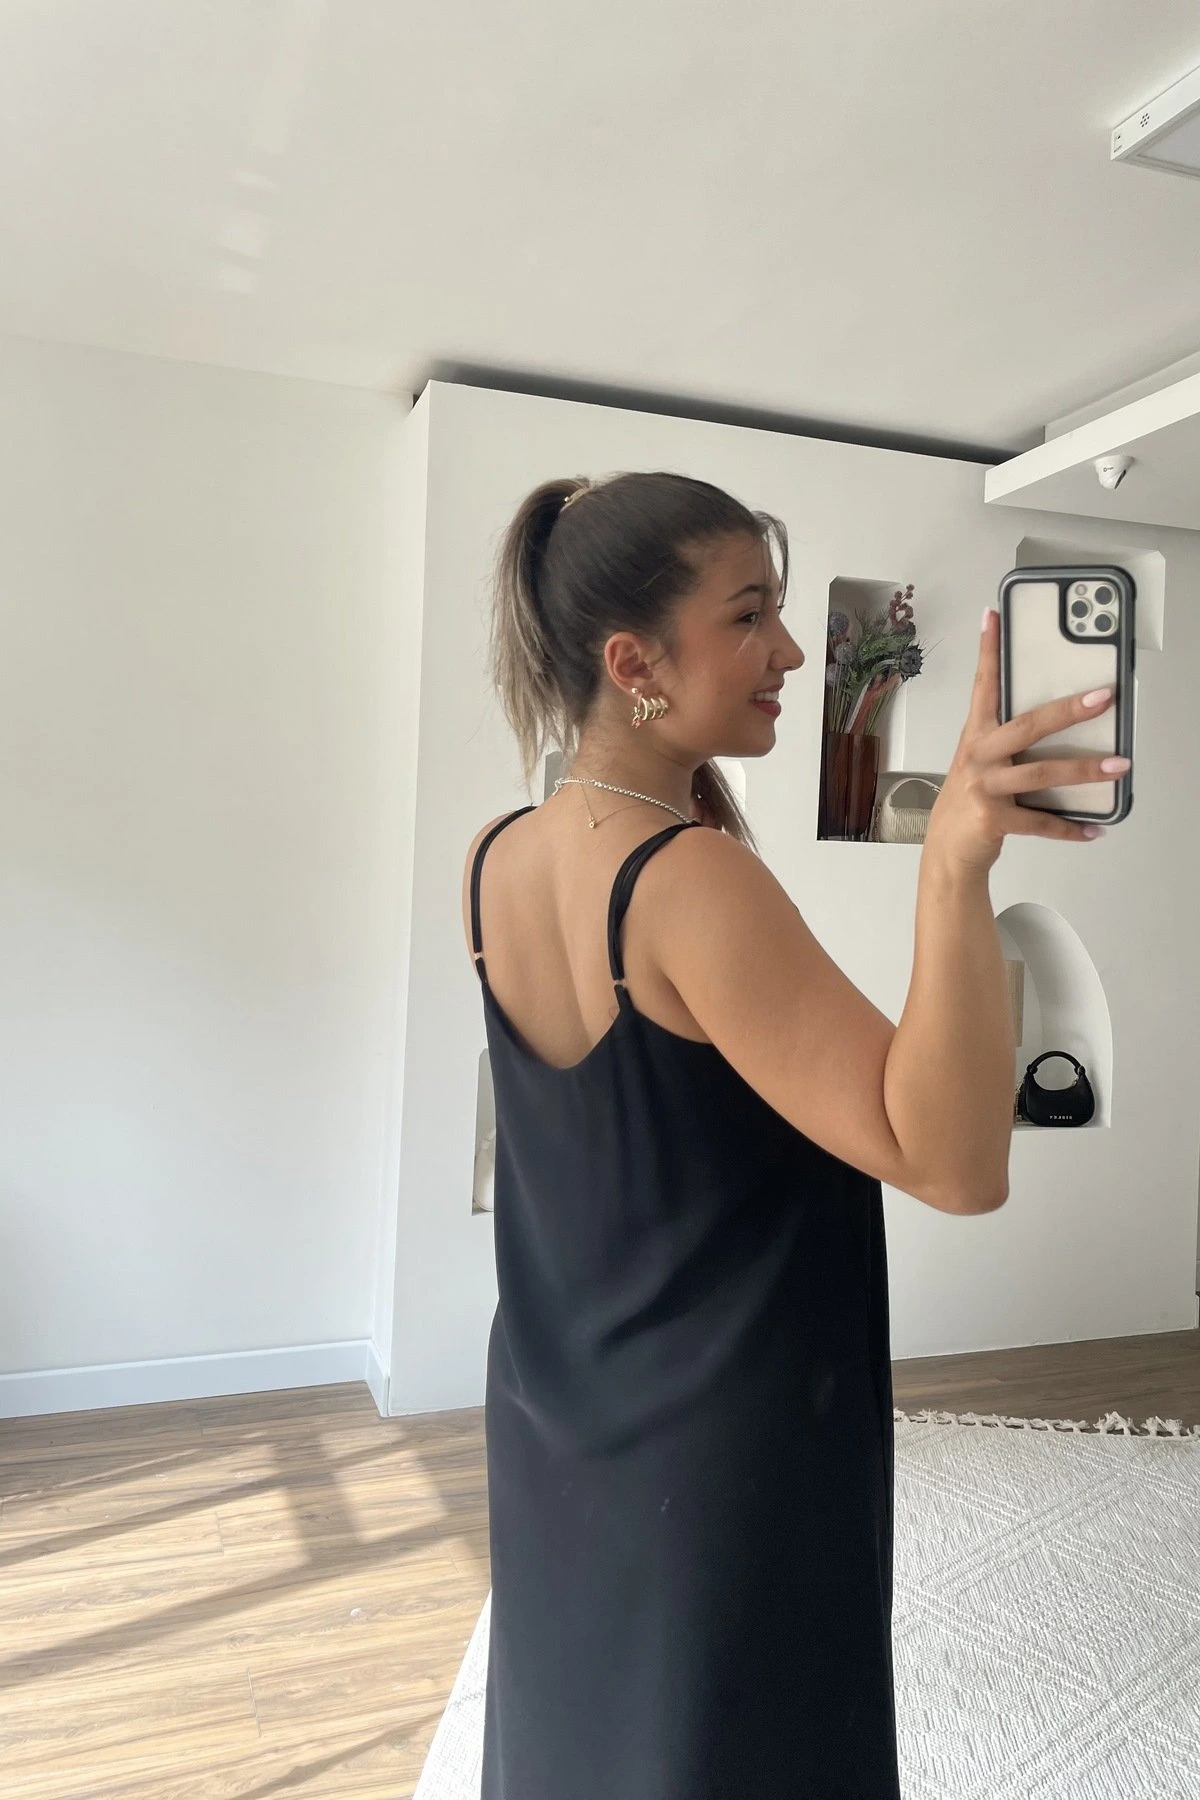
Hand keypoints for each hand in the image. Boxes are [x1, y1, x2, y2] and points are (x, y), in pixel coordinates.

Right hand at [922, 607, 1123, 876]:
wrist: (948, 850)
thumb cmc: (970, 799)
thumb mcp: (982, 761)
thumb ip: (1010, 740)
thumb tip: (1063, 719)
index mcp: (976, 735)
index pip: (983, 685)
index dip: (987, 650)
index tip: (993, 617)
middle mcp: (978, 756)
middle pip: (1027, 726)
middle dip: (1068, 710)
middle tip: (1103, 697)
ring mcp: (984, 787)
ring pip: (1042, 774)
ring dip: (1085, 770)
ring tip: (1119, 766)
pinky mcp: (993, 819)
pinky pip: (1041, 821)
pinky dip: (1070, 828)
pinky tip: (1093, 829)